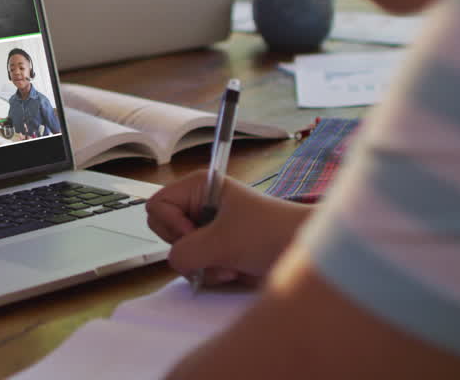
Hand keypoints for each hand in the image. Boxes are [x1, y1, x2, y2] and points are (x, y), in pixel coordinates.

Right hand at [146, 170, 312, 286]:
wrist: (302, 251)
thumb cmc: (271, 233)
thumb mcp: (222, 241)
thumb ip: (185, 251)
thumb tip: (174, 261)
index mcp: (199, 187)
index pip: (157, 205)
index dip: (171, 224)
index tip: (196, 233)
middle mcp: (199, 205)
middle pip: (164, 229)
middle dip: (187, 248)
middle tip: (213, 250)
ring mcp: (207, 228)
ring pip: (180, 252)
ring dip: (203, 265)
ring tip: (229, 263)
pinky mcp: (215, 248)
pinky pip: (194, 265)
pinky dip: (210, 273)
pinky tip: (233, 269)